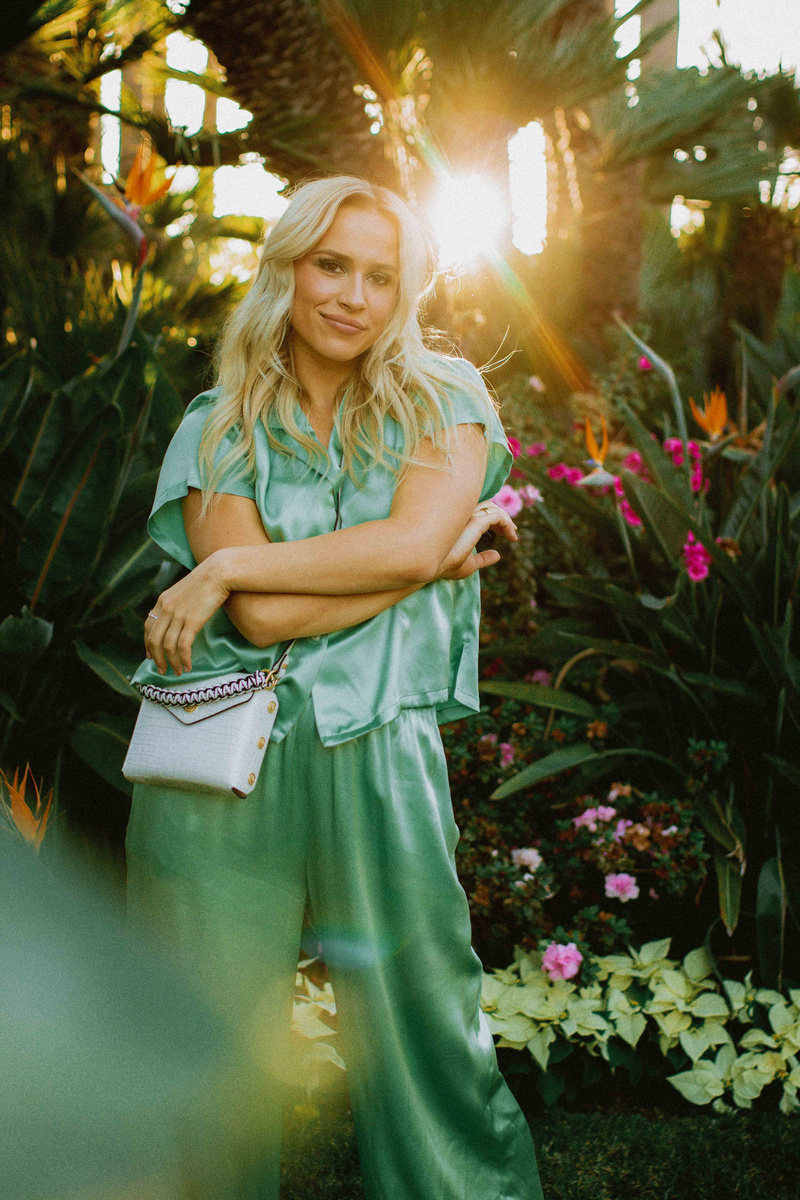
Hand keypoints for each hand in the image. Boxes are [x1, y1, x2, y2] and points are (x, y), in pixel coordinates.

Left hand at [144, 555, 229, 674]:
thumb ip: (177, 604)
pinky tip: (188, 666)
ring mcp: (178, 615)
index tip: (151, 656)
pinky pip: (182, 646)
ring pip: (167, 646)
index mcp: (162, 601)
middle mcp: (166, 609)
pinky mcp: (192, 621)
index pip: (148, 626)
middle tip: (163, 671)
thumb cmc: (208, 581)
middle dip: (157, 659)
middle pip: (154, 640)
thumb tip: (179, 619)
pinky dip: (184, 659)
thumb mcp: (185, 590)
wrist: (219, 572)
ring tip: (178, 672)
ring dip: (171, 663)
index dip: (148, 644)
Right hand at [436, 502, 517, 580]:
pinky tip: (512, 536)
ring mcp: (469, 516)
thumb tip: (497, 555)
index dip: (496, 521)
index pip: (480, 512)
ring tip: (513, 534)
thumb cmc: (445, 565)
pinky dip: (507, 524)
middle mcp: (463, 515)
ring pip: (493, 509)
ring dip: (507, 520)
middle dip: (503, 517)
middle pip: (488, 506)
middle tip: (513, 533)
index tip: (507, 535)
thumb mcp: (469, 563)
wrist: (432, 566)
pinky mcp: (476, 521)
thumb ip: (483, 558)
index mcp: (459, 521)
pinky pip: (497, 517)